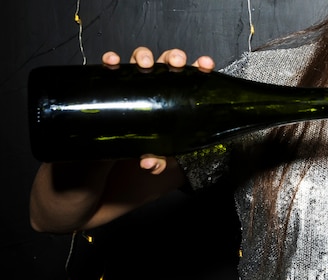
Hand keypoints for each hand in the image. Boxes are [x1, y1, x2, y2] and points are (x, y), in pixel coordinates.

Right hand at [101, 47, 215, 173]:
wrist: (130, 144)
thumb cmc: (155, 142)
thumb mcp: (161, 154)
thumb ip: (159, 161)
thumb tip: (148, 164)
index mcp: (179, 93)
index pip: (192, 75)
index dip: (200, 66)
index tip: (205, 65)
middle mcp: (161, 82)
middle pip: (169, 61)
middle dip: (173, 57)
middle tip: (175, 63)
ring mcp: (141, 79)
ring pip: (143, 58)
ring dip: (145, 56)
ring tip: (146, 64)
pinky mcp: (121, 80)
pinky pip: (115, 66)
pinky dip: (112, 61)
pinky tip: (112, 63)